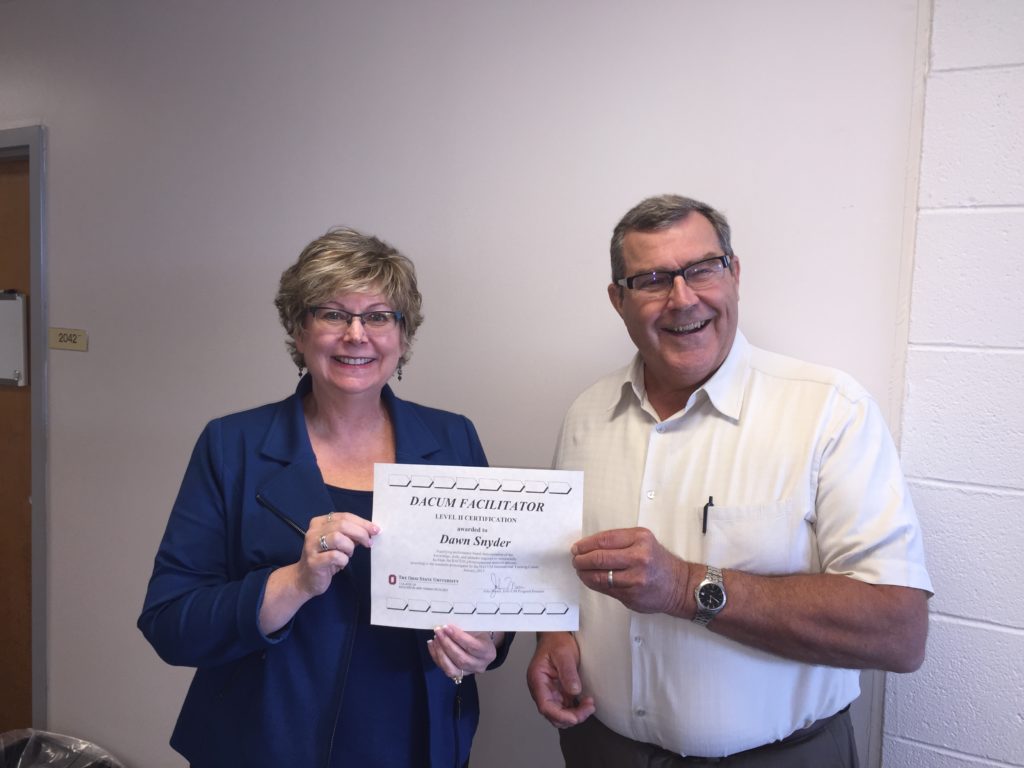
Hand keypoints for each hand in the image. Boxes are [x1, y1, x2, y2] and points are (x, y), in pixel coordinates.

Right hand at [296, 511, 378, 597]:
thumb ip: (351, 534)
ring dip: (349, 547)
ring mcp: (311, 546)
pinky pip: (335, 556)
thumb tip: (371, 530)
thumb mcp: (339, 543)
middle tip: (369, 543)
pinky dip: (343, 560)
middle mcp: (313, 531)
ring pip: (338, 538)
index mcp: (320, 522)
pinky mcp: (313, 561)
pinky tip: (341, 564)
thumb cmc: (325, 559)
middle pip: (342, 525)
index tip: (375, 530)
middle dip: (360, 533)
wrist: (305, 579)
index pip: (344, 516)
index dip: (362, 522)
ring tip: (348, 555)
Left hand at [427, 625, 499, 681]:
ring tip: (435, 638)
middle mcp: (479, 666)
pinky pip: (444, 669)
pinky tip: (432, 644)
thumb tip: (448, 626)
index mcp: (488, 652)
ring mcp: (468, 673)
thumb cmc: (479, 635)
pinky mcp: (457, 676)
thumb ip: (466, 629)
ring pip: (451, 668)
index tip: (447, 627)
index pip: (472, 647)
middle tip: (438, 631)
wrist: (482, 648)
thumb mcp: (478, 629)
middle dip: (447, 644)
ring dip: (440, 652)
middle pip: (461, 659)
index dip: (458, 637)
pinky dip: (436, 656)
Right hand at [527, 632, 594, 727]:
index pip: (544, 705)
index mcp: (537, 679)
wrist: (556, 635)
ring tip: (589, 705)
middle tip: (588, 707)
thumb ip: (568, 672)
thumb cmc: (556, 641)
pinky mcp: (558, 692)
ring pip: (559, 714)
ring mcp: (549, 692)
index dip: (559, 715)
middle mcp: (541, 689)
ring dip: (575, 715)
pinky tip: (585, 703)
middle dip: (571, 717)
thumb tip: (574, 691)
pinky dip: (576, 710)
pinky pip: (565, 708)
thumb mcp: (564, 653)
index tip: (575, 717)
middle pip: (552, 714)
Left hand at [571, 527, 690, 616]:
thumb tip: (588, 546)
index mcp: (640, 539)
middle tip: (576, 560)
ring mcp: (635, 579)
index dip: (586, 544)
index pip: (604, 540)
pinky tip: (591, 580)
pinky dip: (594, 584)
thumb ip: (619, 541)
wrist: (679, 585)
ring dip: (584, 574)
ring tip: (580, 570)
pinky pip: (606, 589)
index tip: (577, 548)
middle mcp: (639, 557)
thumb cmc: (657, 561)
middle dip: (581, 559)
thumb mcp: (643, 541)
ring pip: (599, 576)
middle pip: (599, 558)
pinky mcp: (632, 595)